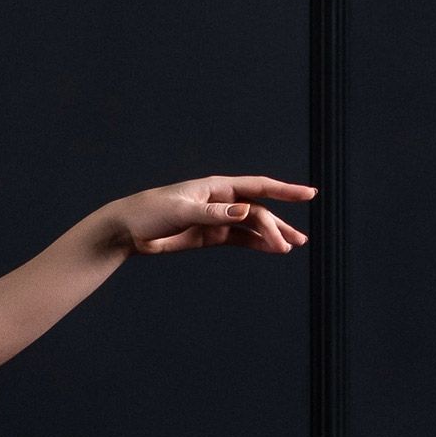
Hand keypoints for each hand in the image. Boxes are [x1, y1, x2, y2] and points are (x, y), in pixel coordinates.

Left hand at [103, 176, 315, 256]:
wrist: (126, 231)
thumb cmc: (150, 213)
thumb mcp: (181, 211)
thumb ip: (214, 213)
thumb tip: (246, 211)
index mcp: (216, 187)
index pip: (257, 186)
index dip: (284, 190)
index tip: (308, 194)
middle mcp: (220, 201)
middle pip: (257, 211)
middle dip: (277, 225)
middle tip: (296, 242)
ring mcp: (215, 219)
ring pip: (251, 226)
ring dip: (270, 236)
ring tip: (291, 247)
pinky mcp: (208, 236)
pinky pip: (237, 239)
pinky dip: (254, 244)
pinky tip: (269, 250)